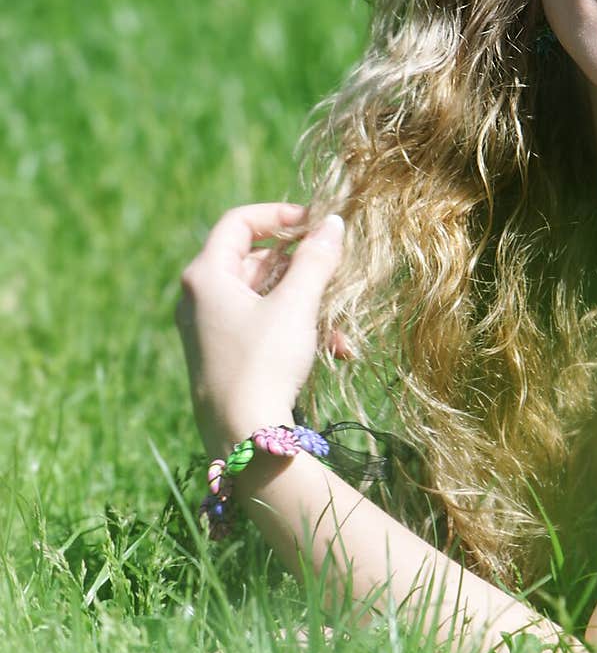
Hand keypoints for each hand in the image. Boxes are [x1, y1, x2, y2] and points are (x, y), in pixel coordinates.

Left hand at [176, 202, 344, 455]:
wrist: (242, 437)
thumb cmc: (263, 363)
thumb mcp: (295, 306)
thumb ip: (316, 259)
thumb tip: (334, 223)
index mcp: (205, 275)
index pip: (240, 222)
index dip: (281, 215)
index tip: (318, 225)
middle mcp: (199, 298)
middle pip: (256, 261)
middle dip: (304, 271)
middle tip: (337, 274)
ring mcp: (209, 329)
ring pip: (265, 299)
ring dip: (308, 307)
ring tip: (341, 333)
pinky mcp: (223, 357)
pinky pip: (262, 327)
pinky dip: (295, 331)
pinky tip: (333, 352)